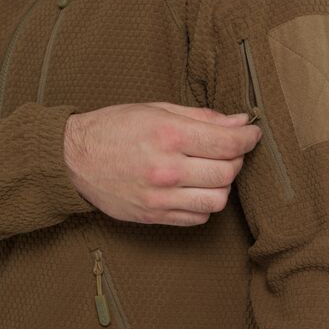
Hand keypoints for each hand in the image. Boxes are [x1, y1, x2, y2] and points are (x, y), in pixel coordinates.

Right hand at [63, 102, 261, 225]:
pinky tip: (195, 188)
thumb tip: (240, 122)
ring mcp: (160, 197)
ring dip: (223, 184)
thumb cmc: (116, 127)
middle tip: (229, 149)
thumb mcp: (158, 110)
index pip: (227, 143)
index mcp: (169, 135)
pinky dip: (205, 203)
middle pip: (227, 173)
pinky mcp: (153, 216)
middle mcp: (167, 169)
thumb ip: (203, 117)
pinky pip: (198, 218)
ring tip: (211, 170)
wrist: (75, 158)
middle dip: (237, 158)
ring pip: (217, 200)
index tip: (253, 135)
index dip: (248, 138)